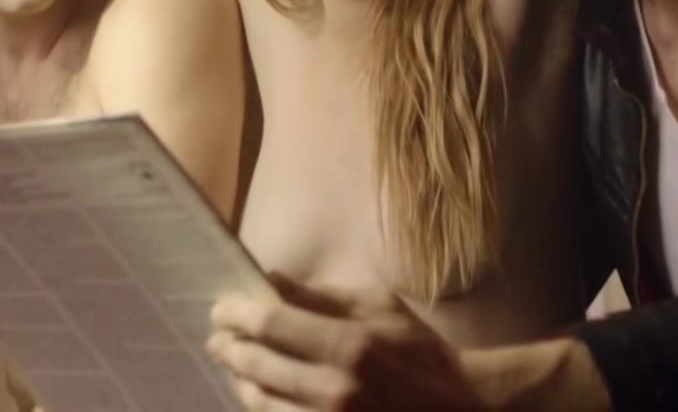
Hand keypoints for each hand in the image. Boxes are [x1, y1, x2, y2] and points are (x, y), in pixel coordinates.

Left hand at [206, 277, 485, 410]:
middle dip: (230, 350)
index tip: (222, 308)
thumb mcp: (380, 308)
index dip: (237, 314)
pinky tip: (260, 394)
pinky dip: (263, 408)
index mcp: (350, 346)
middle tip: (219, 339)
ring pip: (260, 405)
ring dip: (240, 382)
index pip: (271, 325)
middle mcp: (335, 391)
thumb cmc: (420, 353)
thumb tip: (271, 279)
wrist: (459, 410)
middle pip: (256, 368)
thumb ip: (323, 296)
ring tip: (236, 367)